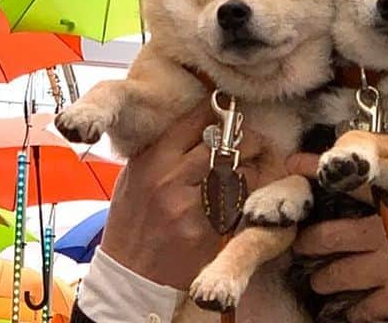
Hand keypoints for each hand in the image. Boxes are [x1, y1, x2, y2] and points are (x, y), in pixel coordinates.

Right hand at [99, 103, 275, 289]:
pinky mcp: (206, 232)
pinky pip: (236, 205)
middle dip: (245, 138)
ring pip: (236, 173)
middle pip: (222, 144)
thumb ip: (161, 151)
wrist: (130, 275)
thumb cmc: (130, 222)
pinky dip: (247, 196)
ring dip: (251, 167)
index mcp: (153, 159)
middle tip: (254, 139)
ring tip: (257, 165)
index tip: (228, 111)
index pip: (193, 121)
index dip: (216, 112)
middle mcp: (171, 178)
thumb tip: (192, 128)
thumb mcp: (133, 177)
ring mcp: (190, 206)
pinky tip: (248, 194)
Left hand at [287, 153, 387, 322]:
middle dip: (307, 240)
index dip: (313, 168)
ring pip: (336, 275)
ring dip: (323, 276)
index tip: (292, 165)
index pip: (346, 178)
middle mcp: (383, 235)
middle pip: (327, 236)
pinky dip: (349, 310)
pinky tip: (345, 309)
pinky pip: (360, 309)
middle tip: (299, 241)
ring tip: (317, 276)